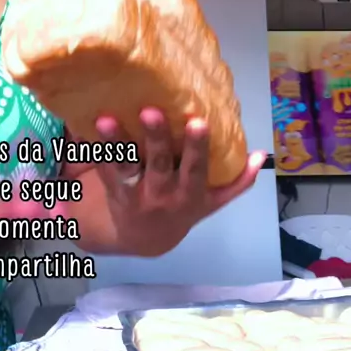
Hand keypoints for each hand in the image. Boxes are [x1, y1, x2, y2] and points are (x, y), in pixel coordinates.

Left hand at [94, 108, 265, 256]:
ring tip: (106, 120)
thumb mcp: (213, 201)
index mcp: (190, 193)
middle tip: (151, 111)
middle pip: (159, 164)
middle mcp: (162, 194)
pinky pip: (103, 169)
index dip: (196, 148)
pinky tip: (89, 127)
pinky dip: (95, 149)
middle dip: (156, 138)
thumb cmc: (183, 207)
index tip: (198, 122)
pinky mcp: (113, 189)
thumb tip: (261, 155)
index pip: (195, 170)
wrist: (147, 238)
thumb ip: (238, 181)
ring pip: (125, 167)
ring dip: (117, 143)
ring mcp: (135, 193)